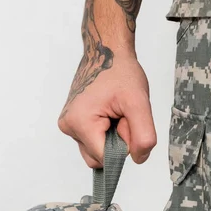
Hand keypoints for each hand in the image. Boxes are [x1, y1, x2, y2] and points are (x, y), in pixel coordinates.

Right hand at [58, 49, 156, 167]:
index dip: (123, 144)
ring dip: (110, 138)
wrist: (106, 52)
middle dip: (116, 143)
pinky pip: (92, 141)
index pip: (106, 158)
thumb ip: (143, 135)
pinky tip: (107, 113)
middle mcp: (69, 126)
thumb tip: (139, 158)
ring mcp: (68, 125)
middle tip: (121, 116)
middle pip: (99, 158)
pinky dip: (104, 132)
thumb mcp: (139, 102)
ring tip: (114, 113)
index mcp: (80, 123)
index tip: (124, 120)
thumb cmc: (120, 72)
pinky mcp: (71, 123)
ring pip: (96, 151)